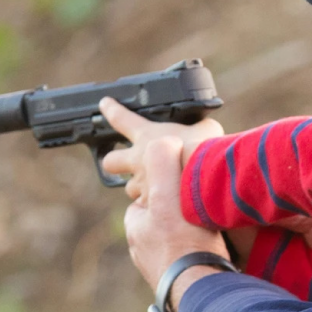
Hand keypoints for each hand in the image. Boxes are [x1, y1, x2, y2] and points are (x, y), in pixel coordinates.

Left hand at [97, 97, 223, 203]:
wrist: (206, 181)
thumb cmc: (206, 151)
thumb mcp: (206, 129)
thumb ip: (201, 127)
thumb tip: (205, 127)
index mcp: (147, 136)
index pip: (122, 118)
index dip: (112, 110)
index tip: (105, 104)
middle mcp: (138, 160)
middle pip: (110, 161)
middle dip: (114, 162)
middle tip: (123, 162)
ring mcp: (141, 184)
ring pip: (131, 188)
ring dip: (141, 187)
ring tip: (159, 188)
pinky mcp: (148, 205)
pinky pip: (147, 206)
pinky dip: (155, 206)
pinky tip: (170, 206)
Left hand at [121, 133, 228, 309]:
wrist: (201, 291)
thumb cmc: (184, 243)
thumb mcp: (169, 191)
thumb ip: (163, 162)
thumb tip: (164, 141)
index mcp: (136, 228)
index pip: (146, 196)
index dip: (165, 185)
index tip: (183, 184)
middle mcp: (145, 252)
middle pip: (162, 221)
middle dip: (178, 213)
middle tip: (201, 209)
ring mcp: (163, 271)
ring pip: (177, 243)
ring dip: (193, 236)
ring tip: (214, 230)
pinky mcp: (182, 285)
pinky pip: (192, 262)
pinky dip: (202, 254)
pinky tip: (219, 252)